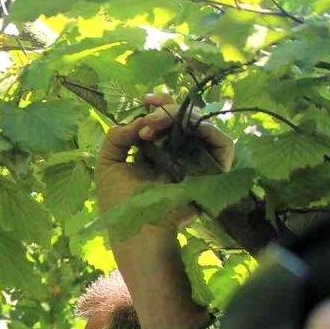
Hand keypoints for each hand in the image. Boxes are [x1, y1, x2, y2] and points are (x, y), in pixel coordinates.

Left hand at [95, 94, 234, 225]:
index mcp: (156, 152)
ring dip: (177, 116)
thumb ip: (116, 136)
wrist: (138, 229)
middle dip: (165, 108)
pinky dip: (205, 129)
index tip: (146, 99)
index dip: (159, 105)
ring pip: (201, 123)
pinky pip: (222, 142)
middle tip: (147, 121)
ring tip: (153, 127)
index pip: (165, 120)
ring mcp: (197, 160)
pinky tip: (181, 130)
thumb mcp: (107, 164)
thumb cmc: (119, 203)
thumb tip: (139, 119)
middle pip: (184, 116)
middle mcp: (179, 153)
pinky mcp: (215, 171)